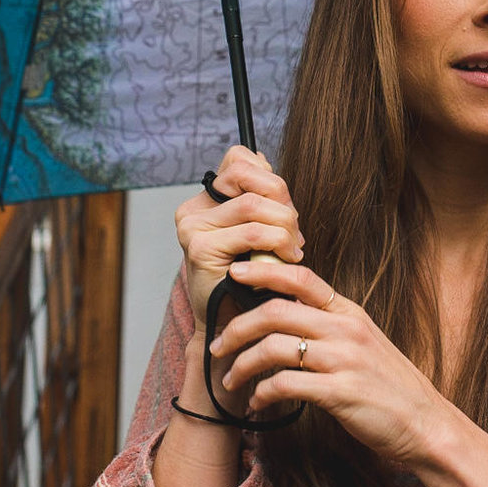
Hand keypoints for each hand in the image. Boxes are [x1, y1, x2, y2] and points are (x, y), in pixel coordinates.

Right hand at [169, 147, 303, 419]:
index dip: (270, 176)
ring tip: (293, 249)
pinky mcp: (200, 250)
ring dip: (286, 225)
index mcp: (205, 200)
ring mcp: (193, 229)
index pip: (239, 158)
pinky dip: (278, 243)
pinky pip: (253, 232)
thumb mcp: (259, 231)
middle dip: (282, 200)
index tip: (284, 207)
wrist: (235, 328)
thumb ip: (260, 197)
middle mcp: (192, 210)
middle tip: (295, 232)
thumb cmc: (253, 280)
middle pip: (248, 175)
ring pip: (255, 204)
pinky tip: (287, 258)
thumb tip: (264, 161)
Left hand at [209, 258, 451, 468]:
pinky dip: (262, 394)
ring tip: (232, 380)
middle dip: (236, 328)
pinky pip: (285, 385)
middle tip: (217, 346)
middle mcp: (345, 330)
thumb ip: (329, 325)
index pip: (300, 277)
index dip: (262, 272)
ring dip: (243, 365)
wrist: (426, 424)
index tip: (233, 275)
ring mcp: (343, 361)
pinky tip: (257, 403)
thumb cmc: (390, 386)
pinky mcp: (340, 393)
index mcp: (349, 312)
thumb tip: (284, 315)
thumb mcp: (364, 342)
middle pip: (275, 311)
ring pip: (274, 348)